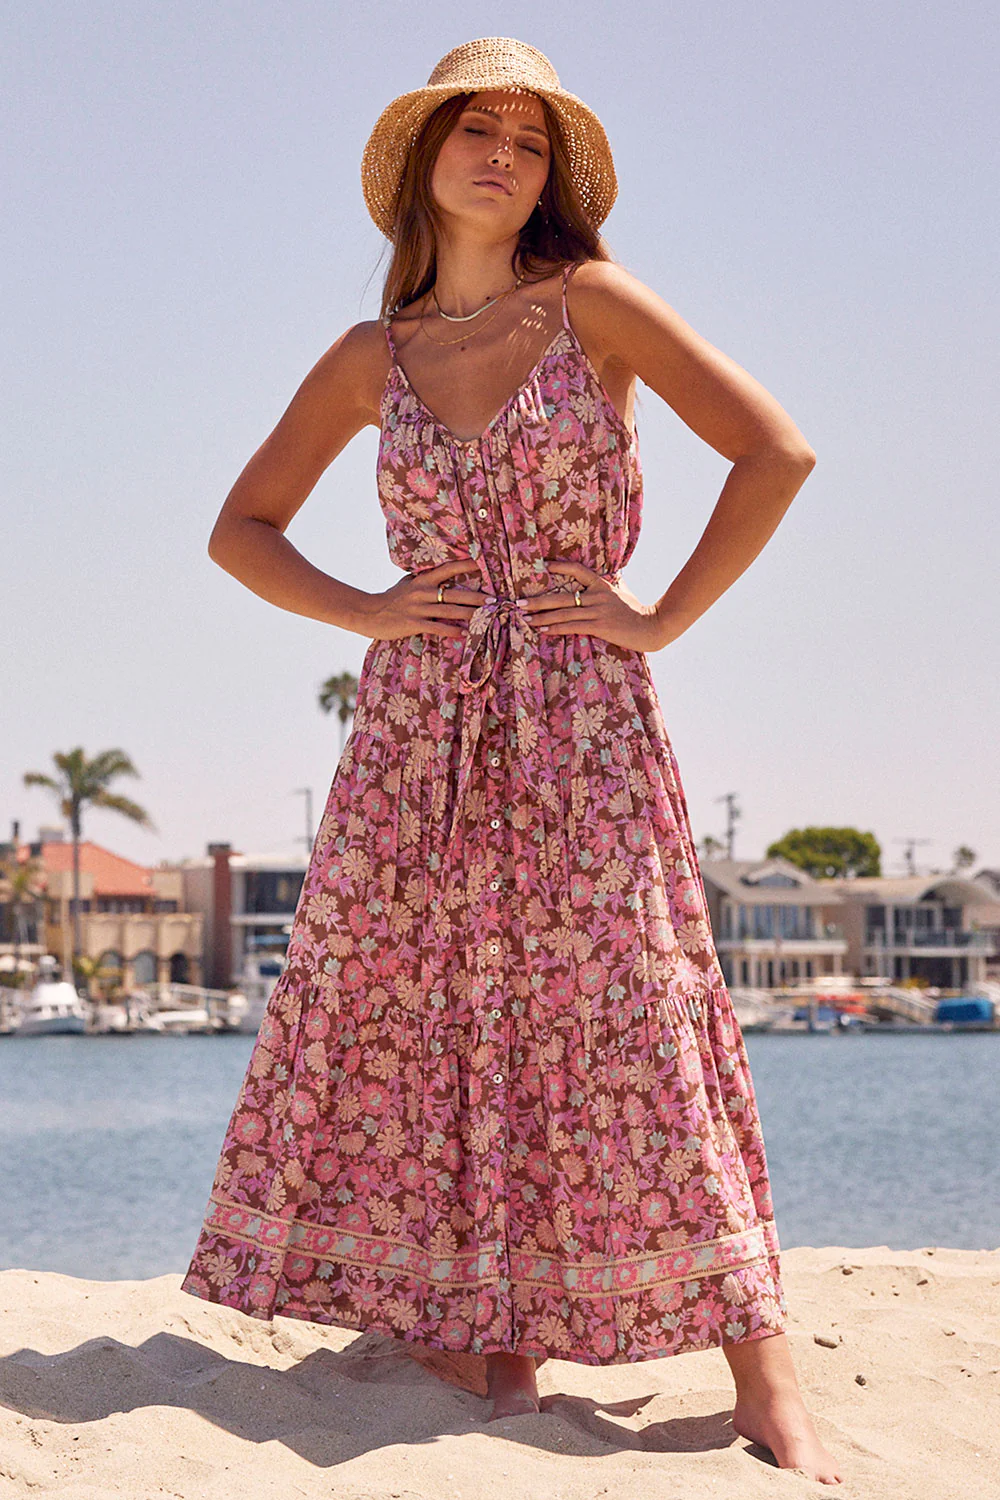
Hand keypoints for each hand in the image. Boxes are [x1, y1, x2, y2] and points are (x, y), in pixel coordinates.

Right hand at [358, 557, 490, 641]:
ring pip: (450, 611)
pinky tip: (466, 634)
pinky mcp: (413, 623)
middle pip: (455, 593)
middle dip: (476, 597)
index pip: (448, 568)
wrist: (369, 613)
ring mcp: (418, 608)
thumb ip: (424, 578)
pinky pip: (437, 627)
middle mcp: (422, 591)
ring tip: (487, 617)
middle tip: (495, 600)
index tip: (484, 563)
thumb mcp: (407, 583)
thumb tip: (440, 570)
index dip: (467, 565)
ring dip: (470, 615)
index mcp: (422, 579)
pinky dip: (453, 631)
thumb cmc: (391, 598)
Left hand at [521, 560, 671, 651]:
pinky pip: (572, 626)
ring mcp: (598, 610)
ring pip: (564, 613)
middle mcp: (598, 595)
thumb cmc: (636, 612)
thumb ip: (605, 589)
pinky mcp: (600, 625)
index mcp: (602, 585)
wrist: (653, 626)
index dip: (561, 566)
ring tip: (525, 618)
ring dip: (542, 617)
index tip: (543, 566)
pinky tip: (542, 630)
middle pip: (562, 596)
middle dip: (538, 600)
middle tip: (519, 602)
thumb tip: (595, 584)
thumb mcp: (621, 593)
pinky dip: (555, 628)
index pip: (579, 570)